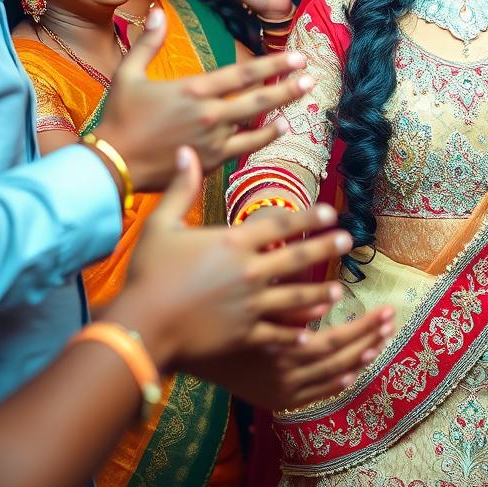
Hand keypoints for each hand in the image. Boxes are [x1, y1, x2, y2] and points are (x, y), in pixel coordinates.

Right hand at [95, 7, 313, 189]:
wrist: (111, 165)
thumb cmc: (119, 118)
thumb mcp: (128, 74)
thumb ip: (147, 42)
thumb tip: (157, 12)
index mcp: (192, 90)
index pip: (242, 73)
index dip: (273, 64)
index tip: (296, 57)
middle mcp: (208, 114)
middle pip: (258, 97)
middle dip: (287, 85)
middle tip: (310, 75)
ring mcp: (212, 140)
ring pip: (256, 122)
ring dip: (282, 109)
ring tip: (304, 98)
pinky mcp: (210, 161)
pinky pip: (245, 147)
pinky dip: (265, 136)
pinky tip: (281, 127)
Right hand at [106, 150, 361, 368]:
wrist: (140, 326)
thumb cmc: (146, 274)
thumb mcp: (161, 225)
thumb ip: (180, 189)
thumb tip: (185, 152)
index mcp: (232, 242)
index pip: (279, 223)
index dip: (307, 216)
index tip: (331, 211)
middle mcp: (248, 271)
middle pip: (297, 256)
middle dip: (325, 247)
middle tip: (347, 240)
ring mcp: (249, 305)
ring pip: (295, 297)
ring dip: (319, 293)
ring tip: (338, 289)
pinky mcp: (243, 334)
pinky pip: (276, 334)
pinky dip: (293, 335)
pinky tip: (309, 335)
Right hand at [187, 307, 394, 409]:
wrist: (184, 350)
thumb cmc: (219, 312)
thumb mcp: (253, 298)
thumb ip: (291, 302)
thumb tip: (328, 300)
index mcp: (281, 346)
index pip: (336, 338)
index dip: (364, 325)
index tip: (386, 308)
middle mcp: (283, 374)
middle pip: (339, 356)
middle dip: (369, 336)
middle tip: (391, 318)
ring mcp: (279, 391)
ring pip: (331, 375)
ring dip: (359, 357)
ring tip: (381, 339)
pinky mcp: (274, 400)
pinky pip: (315, 394)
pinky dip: (338, 381)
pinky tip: (354, 369)